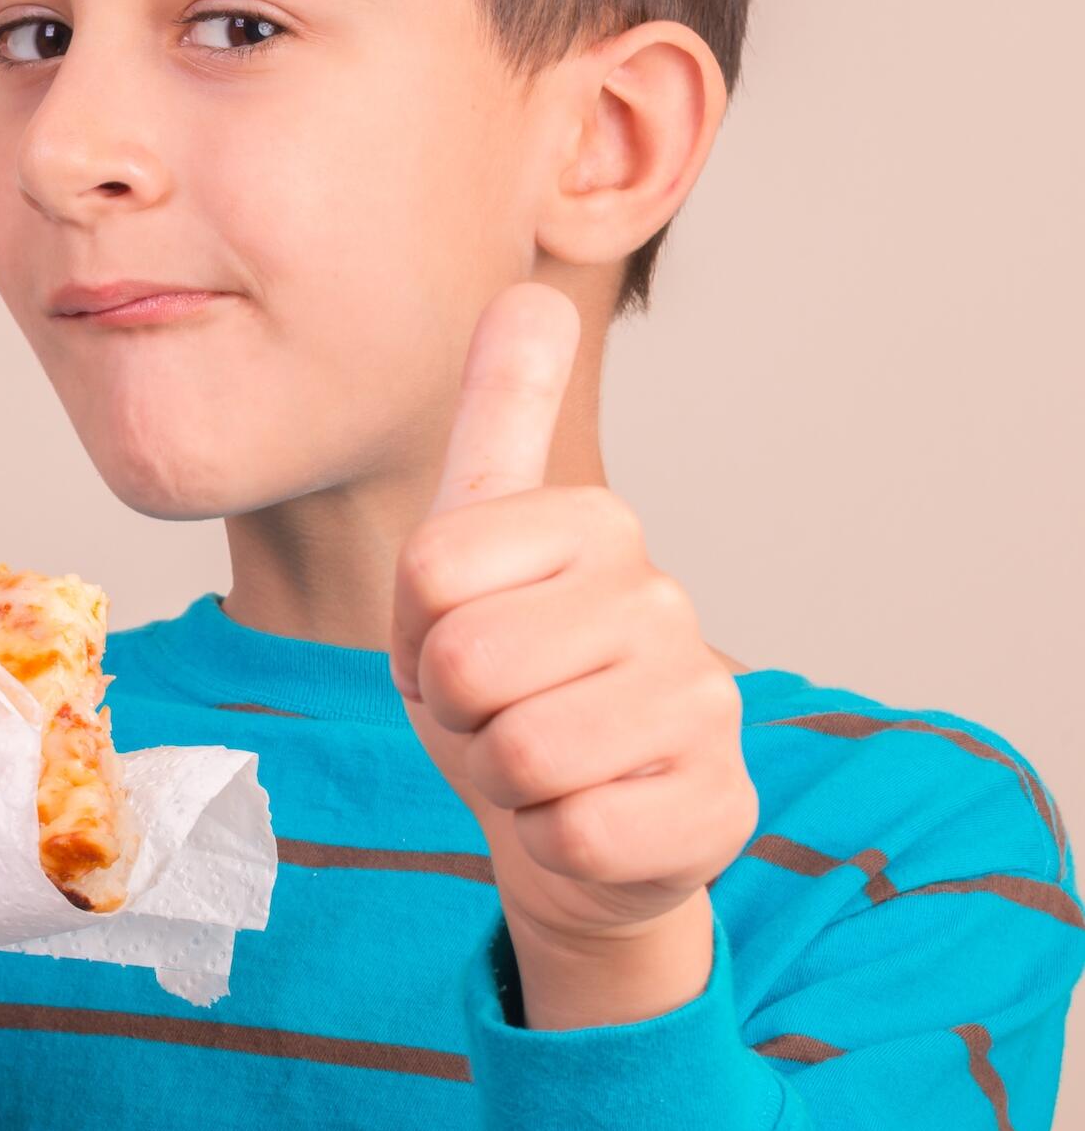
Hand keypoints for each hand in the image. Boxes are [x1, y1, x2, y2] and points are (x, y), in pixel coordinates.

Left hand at [391, 282, 757, 967]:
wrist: (571, 813)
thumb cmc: (508, 673)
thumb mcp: (477, 540)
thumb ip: (500, 416)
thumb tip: (528, 290)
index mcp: (596, 523)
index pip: (427, 569)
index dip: (413, 628)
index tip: (452, 636)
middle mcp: (664, 598)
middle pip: (468, 662)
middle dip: (455, 708)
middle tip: (495, 709)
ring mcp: (703, 704)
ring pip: (522, 752)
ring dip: (503, 777)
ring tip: (537, 759)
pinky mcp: (717, 810)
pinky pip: (575, 833)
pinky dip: (552, 840)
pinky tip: (585, 815)